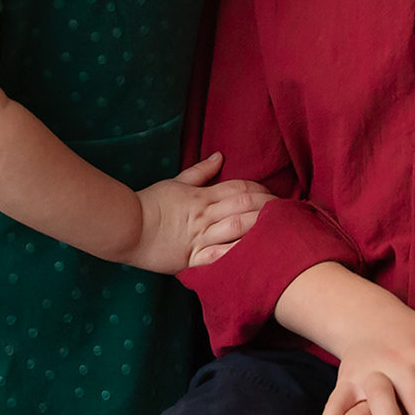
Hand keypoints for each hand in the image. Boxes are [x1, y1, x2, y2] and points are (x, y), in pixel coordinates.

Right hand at [131, 154, 270, 273]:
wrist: (126, 228)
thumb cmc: (150, 205)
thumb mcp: (176, 183)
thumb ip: (200, 172)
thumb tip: (220, 156)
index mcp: (202, 196)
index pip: (239, 188)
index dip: (260, 190)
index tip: (272, 195)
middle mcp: (205, 215)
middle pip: (245, 206)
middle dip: (268, 207)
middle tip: (287, 211)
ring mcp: (201, 237)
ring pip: (238, 228)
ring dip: (261, 228)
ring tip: (281, 231)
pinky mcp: (194, 259)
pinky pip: (221, 256)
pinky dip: (240, 255)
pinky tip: (257, 257)